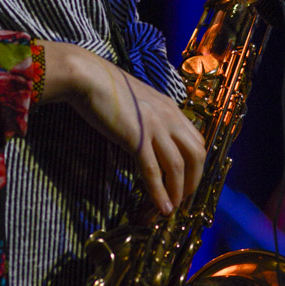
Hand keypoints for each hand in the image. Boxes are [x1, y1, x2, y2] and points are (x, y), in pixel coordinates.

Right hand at [39, 41, 205, 214]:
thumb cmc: (107, 87)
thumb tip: (151, 138)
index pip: (196, 139)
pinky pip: (153, 171)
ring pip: (179, 167)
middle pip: (196, 154)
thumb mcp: (139, 100)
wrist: (87, 77)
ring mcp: (154, 126)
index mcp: (170, 107)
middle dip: (193, 181)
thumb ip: (150, 116)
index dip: (196, 165)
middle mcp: (168, 116)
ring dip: (177, 192)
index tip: (187, 181)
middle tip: (181, 198)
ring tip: (171, 209)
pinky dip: (159, 193)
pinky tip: (160, 207)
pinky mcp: (137, 138)